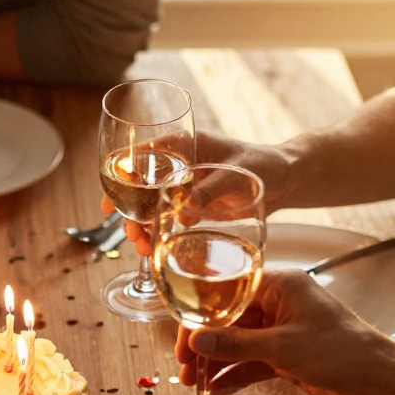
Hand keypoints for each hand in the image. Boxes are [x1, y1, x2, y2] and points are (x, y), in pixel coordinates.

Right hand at [107, 131, 296, 255]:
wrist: (284, 180)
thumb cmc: (262, 163)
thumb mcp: (236, 174)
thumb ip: (210, 191)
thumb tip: (184, 212)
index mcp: (181, 145)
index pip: (139, 157)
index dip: (119, 178)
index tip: (110, 202)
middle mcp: (175, 165)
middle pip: (137, 187)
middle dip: (127, 212)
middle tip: (130, 232)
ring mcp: (180, 187)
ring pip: (147, 207)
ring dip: (139, 227)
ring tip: (142, 247)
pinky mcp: (189, 206)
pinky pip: (164, 219)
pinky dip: (156, 234)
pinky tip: (152, 249)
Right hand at [173, 269, 394, 394]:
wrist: (378, 381)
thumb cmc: (339, 351)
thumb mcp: (282, 347)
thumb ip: (235, 345)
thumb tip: (195, 341)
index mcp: (279, 286)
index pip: (226, 293)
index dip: (200, 316)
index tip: (183, 340)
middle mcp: (278, 304)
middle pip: (228, 320)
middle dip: (204, 345)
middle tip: (184, 367)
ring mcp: (281, 330)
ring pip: (237, 344)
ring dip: (216, 363)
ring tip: (193, 384)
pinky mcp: (286, 355)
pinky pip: (251, 362)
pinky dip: (234, 375)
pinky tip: (215, 391)